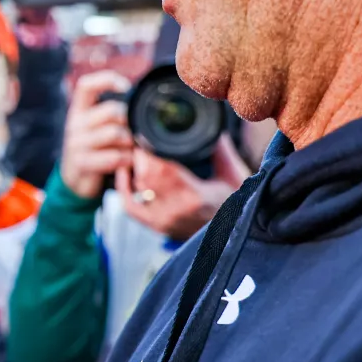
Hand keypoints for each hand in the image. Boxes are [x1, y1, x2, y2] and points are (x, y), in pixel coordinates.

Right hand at [58, 71, 135, 199]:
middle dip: (131, 121)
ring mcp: (76, 143)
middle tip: (135, 132)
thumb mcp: (97, 127)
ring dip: (131, 142)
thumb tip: (142, 103)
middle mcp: (74, 123)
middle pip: (112, 110)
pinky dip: (127, 160)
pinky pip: (114, 157)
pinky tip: (127, 162)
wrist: (74, 178)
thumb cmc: (94, 148)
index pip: (86, 85)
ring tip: (132, 148)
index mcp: (79, 109)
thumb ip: (112, 114)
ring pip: (115, 133)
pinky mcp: (82, 163)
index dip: (107, 80)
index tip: (126, 88)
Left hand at [116, 135, 248, 242]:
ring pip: (137, 189)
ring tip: (137, 151)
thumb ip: (221, 150)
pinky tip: (126, 171)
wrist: (235, 236)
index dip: (148, 151)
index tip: (145, 134)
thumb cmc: (238, 207)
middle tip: (140, 137)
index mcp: (194, 196)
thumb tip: (211, 125)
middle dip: (140, 155)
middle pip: (146, 178)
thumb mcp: (234, 176)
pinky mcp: (157, 226)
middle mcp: (175, 210)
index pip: (162, 170)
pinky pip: (130, 206)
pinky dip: (123, 187)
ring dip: (134, 167)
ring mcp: (164, 220)